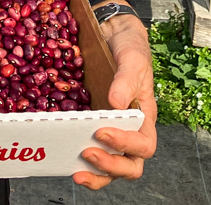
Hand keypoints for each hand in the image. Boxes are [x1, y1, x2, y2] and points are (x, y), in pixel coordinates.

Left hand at [73, 4, 156, 189]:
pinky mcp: (91, 130)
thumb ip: (126, 81)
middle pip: (130, 166)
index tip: (102, 132)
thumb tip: (115, 104)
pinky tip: (65, 159)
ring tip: (76, 170)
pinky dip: (79, 162)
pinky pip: (90, 154)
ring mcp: (111, 133)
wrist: (112, 36)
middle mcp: (130, 132)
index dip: (125, 145)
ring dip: (95, 174)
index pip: (143, 145)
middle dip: (110, 167)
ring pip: (111, 168)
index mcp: (145, 118)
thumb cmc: (129, 49)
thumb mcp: (132, 59)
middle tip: (87, 154)